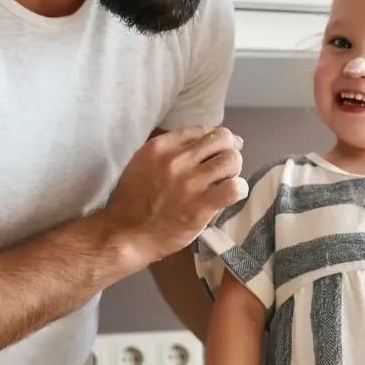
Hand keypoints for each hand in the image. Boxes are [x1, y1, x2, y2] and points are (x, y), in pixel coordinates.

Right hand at [97, 126, 246, 261]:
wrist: (125, 234)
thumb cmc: (133, 201)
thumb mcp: (143, 163)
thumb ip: (170, 150)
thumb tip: (207, 141)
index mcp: (161, 146)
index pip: (202, 130)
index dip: (216, 139)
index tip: (220, 150)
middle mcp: (177, 160)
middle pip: (222, 140)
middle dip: (228, 151)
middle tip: (223, 168)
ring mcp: (190, 182)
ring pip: (232, 160)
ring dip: (234, 171)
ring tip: (226, 182)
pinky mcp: (201, 205)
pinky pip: (235, 187)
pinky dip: (239, 189)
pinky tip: (232, 195)